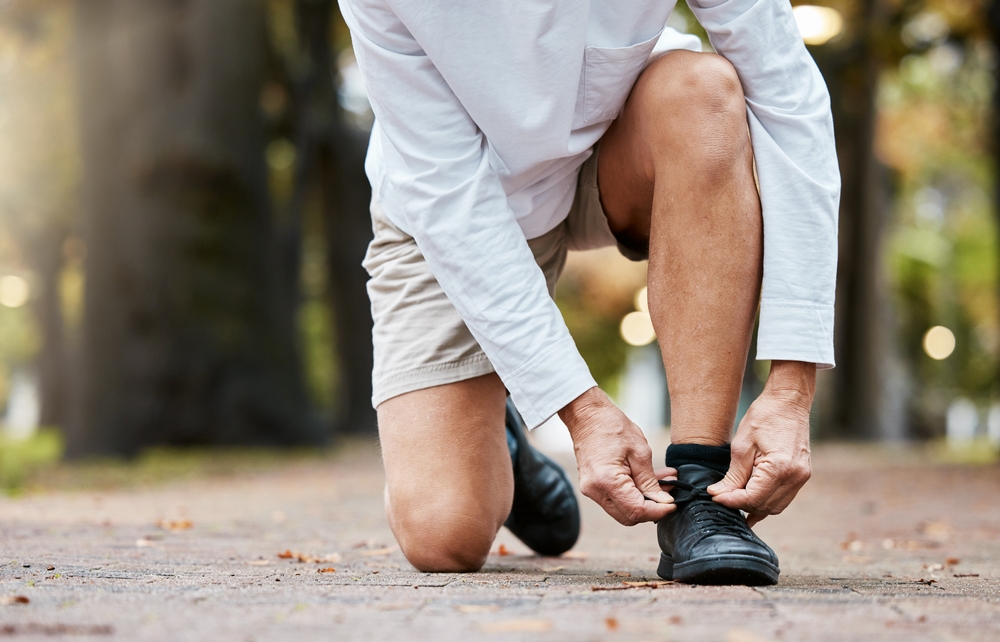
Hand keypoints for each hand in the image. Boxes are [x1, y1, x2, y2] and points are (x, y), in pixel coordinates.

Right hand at [560, 387, 674, 524]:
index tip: (673, 503)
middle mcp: (595, 491)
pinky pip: (616, 499)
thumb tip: (662, 501)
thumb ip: (650, 480)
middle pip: (628, 517)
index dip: (658, 511)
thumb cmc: (611, 426)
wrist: (587, 414)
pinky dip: (633, 494)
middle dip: (652, 509)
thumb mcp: (639, 451)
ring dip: (644, 501)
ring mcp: (592, 490)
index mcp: (607, 481)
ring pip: (623, 510)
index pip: (637, 511)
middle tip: (669, 493)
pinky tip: (647, 480)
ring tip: (663, 482)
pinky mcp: (593, 486)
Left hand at [707, 361, 814, 526]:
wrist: (789, 400)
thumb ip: (733, 475)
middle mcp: (795, 477)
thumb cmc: (764, 416)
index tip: (714, 496)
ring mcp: (802, 477)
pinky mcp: (802, 475)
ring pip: (775, 507)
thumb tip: (718, 494)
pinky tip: (751, 501)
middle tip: (721, 495)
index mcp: (780, 468)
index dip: (730, 501)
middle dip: (741, 505)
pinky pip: (783, 498)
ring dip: (754, 506)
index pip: (752, 498)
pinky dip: (766, 501)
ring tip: (734, 497)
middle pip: (764, 506)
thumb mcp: (741, 446)